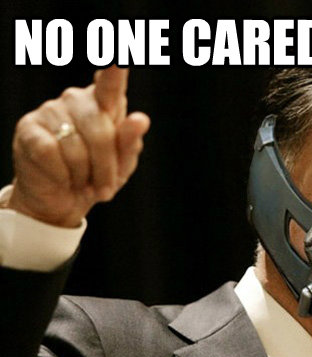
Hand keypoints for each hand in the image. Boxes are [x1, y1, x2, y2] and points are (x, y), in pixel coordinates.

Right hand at [7, 66, 149, 226]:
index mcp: (106, 104)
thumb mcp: (122, 164)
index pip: (112, 84)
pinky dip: (61, 174)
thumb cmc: (98, 176)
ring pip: (76, 147)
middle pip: (101, 132)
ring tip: (83, 183)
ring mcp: (50, 110)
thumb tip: (140, 120)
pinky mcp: (28, 127)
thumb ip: (130, 142)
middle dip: (106, 167)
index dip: (115, 73)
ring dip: (84, 175)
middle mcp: (77, 99)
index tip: (120, 60)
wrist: (63, 198)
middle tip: (105, 190)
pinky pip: (51, 153)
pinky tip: (62, 177)